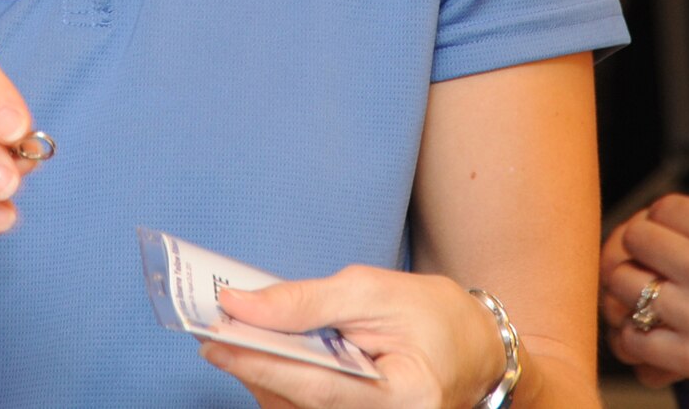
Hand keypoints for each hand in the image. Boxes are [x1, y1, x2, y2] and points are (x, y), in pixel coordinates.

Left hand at [204, 266, 505, 408]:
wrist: (473, 350)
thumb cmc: (432, 316)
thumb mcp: (373, 291)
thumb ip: (307, 301)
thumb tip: (241, 305)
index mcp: (403, 397)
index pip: (318, 384)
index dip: (262, 362)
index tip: (215, 339)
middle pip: (299, 403)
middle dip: (253, 367)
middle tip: (215, 333)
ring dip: (260, 376)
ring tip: (240, 339)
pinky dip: (278, 385)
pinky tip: (269, 359)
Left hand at [599, 195, 688, 408]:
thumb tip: (669, 240)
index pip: (660, 208)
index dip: (653, 222)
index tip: (656, 236)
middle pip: (633, 241)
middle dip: (632, 253)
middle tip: (639, 268)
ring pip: (621, 286)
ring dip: (622, 294)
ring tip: (634, 303)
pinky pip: (633, 339)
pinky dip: (630, 340)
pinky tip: (644, 339)